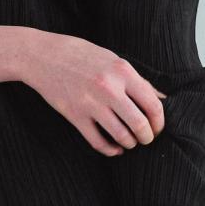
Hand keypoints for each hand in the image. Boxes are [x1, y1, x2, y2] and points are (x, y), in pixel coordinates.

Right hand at [20, 30, 165, 156]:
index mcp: (123, 71)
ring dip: (129, 144)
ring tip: (130, 143)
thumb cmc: (81, 55)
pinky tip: (115, 149)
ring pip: (120, 135)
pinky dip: (110, 150)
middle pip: (139, 124)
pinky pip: (97, 141)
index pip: (152, 104)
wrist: (43, 56)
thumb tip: (161, 98)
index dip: (159, 121)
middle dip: (147, 137)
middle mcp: (109, 88)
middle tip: (146, 139)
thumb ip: (137, 80)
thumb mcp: (113, 60)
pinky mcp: (75, 116)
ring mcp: (90, 103)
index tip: (157, 127)